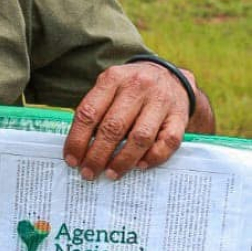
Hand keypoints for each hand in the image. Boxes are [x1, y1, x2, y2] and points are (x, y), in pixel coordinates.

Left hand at [63, 62, 196, 180]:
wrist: (171, 76)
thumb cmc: (131, 88)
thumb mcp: (109, 87)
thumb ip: (95, 110)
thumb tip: (78, 147)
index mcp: (113, 78)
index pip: (89, 113)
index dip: (77, 140)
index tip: (71, 160)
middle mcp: (137, 86)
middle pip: (113, 127)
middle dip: (97, 155)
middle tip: (89, 172)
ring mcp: (161, 101)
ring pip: (140, 137)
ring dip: (123, 160)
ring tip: (111, 173)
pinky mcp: (180, 116)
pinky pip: (167, 142)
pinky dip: (153, 157)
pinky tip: (140, 166)